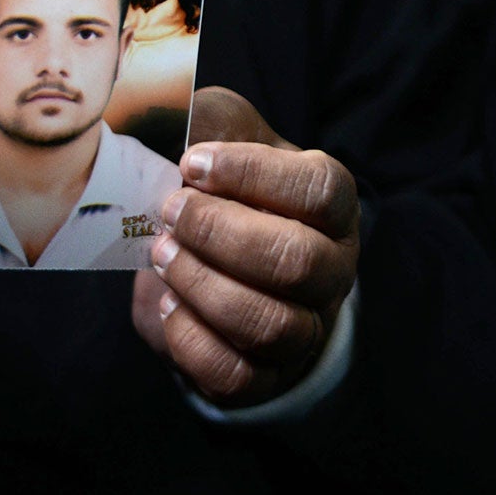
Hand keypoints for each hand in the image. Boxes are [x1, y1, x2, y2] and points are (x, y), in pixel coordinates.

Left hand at [131, 87, 360, 406]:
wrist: (221, 263)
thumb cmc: (230, 190)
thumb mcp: (228, 138)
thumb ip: (214, 119)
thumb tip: (188, 123)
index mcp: (333, 207)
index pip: (320, 190)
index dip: (254, 174)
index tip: (193, 163)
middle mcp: (332, 270)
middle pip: (298, 262)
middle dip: (220, 234)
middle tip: (172, 210)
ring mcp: (304, 328)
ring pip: (269, 324)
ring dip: (202, 285)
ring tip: (161, 254)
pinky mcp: (264, 376)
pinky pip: (235, 374)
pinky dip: (191, 340)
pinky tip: (166, 303)